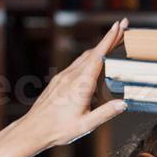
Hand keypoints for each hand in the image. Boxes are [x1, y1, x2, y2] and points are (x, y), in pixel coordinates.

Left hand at [18, 19, 128, 148]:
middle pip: (94, 52)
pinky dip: (91, 58)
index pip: (98, 57)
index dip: (109, 40)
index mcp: (80, 85)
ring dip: (101, 48)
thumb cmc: (58, 129)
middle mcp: (71, 76)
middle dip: (109, 38)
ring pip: (85, 57)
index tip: (119, 26)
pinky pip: (78, 64)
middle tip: (123, 28)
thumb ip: (106, 113)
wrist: (33, 129)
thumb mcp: (86, 125)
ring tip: (114, 43)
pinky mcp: (59, 80)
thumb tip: (123, 104)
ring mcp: (64, 77)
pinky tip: (97, 62)